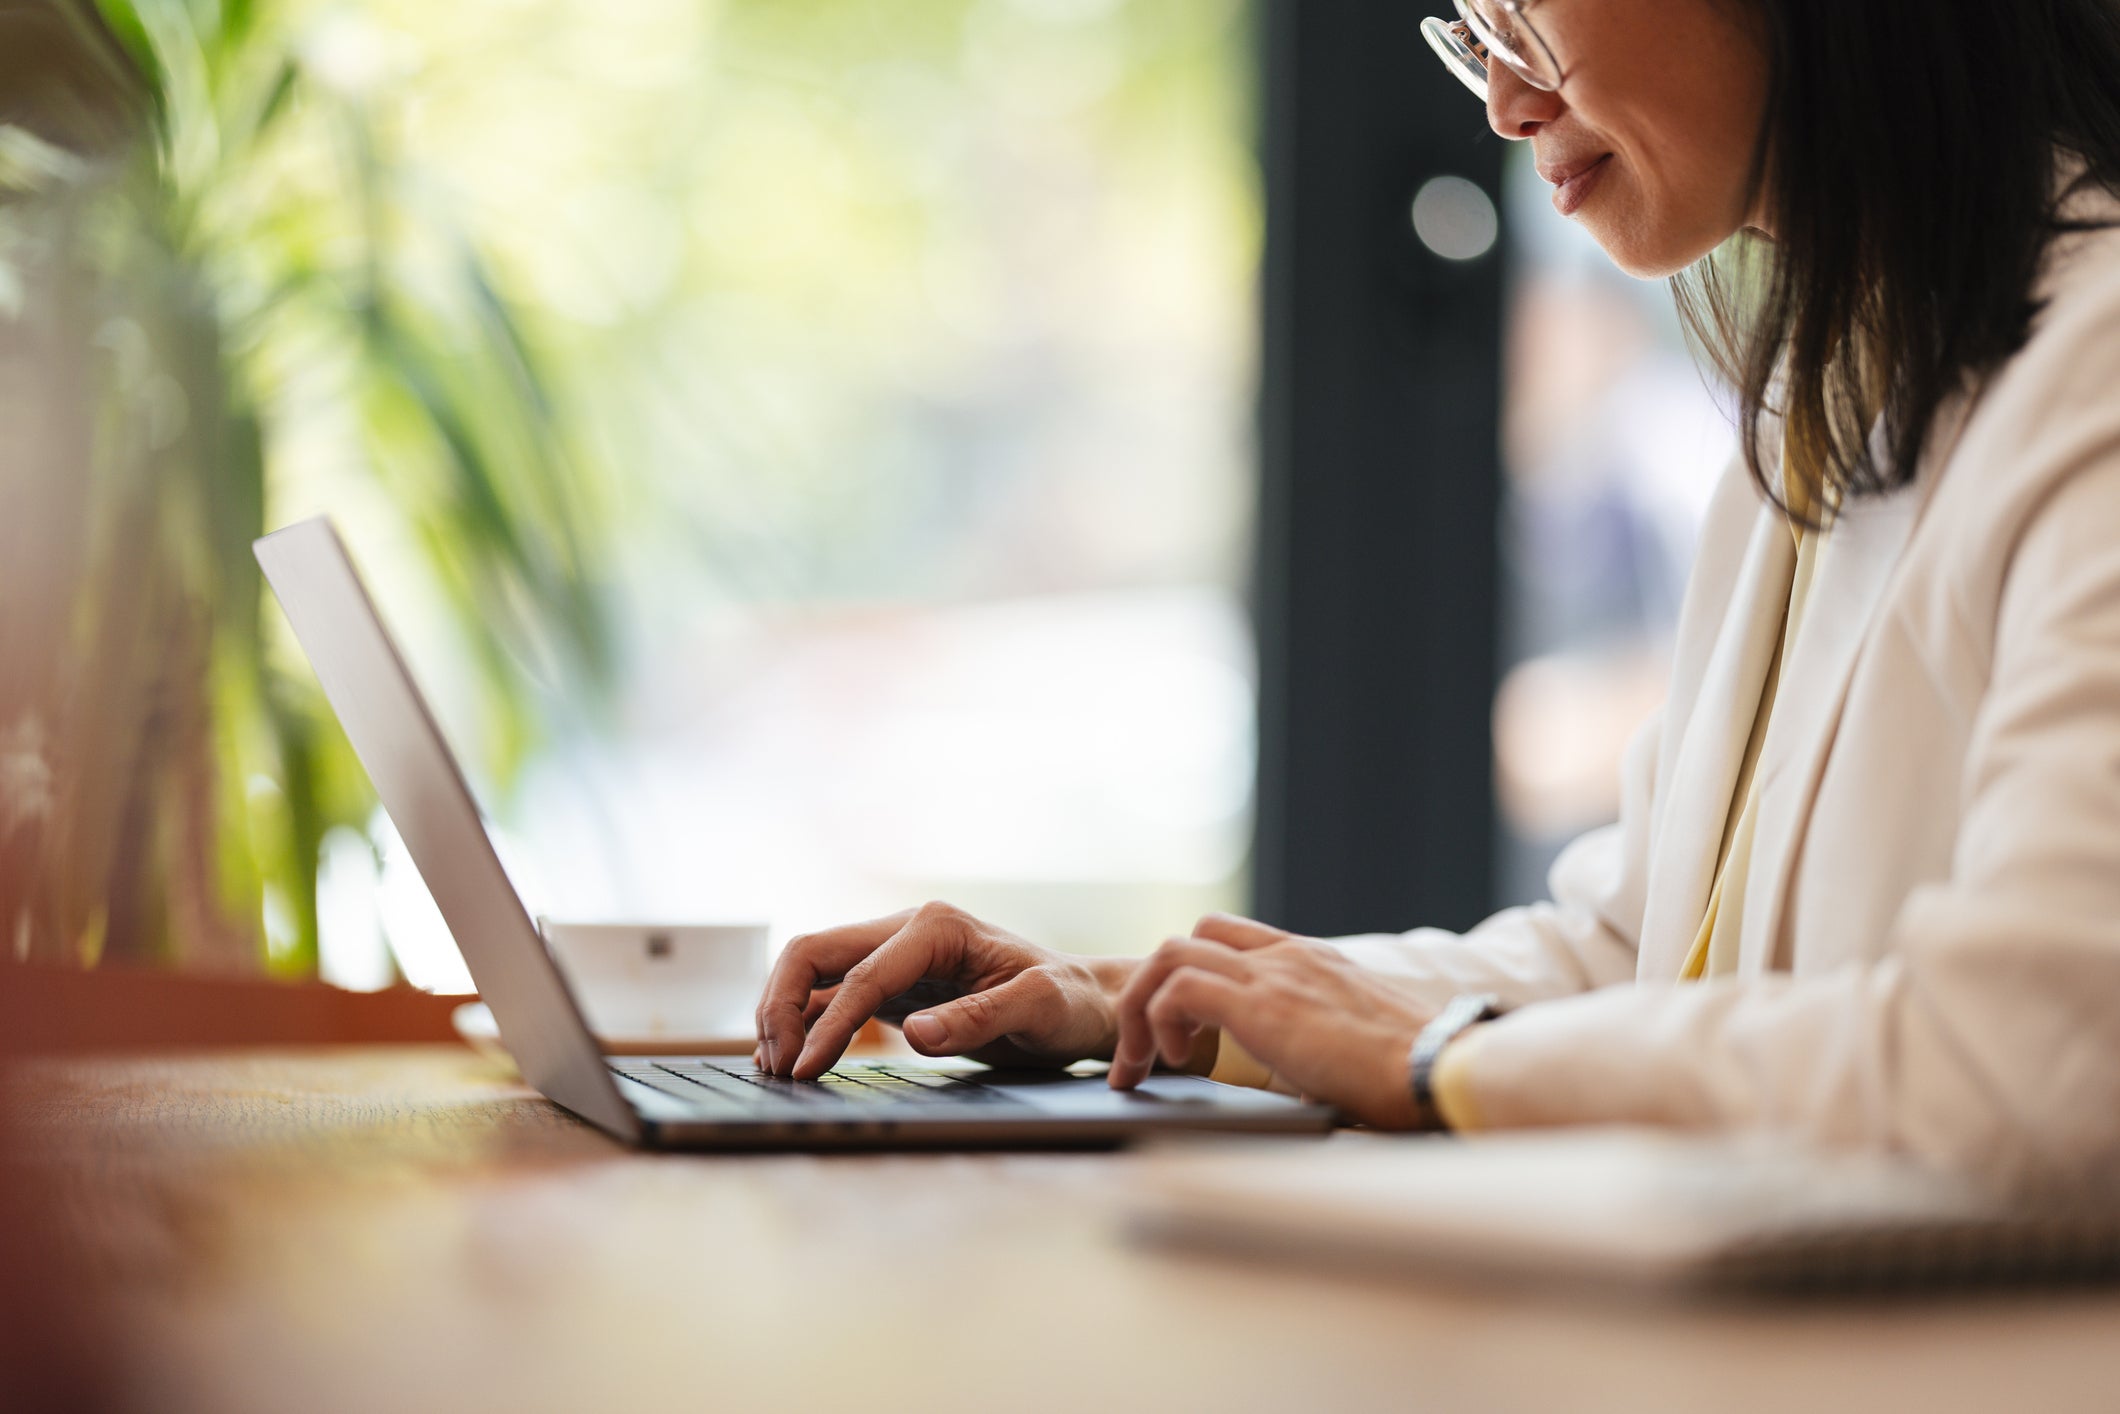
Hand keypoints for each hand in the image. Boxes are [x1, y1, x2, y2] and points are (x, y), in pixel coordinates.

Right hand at [753, 902, 1126, 1079]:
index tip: (808, 1071)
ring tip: (775, 1067)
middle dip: (782, 1006)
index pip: (862, 974)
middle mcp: (907, 931)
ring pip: (812, 971)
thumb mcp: (1038, 1009)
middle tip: (778, 1068)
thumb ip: (978, 1018)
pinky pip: (829, 995)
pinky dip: (803, 1021)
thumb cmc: (1067, 1003)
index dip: (828, 1024)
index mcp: (937, 926)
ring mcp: (894, 957)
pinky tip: (793, 1058)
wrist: (1082, 1006)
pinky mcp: (891, 986)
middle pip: (813, 952)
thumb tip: (916, 1035)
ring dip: (783, 1013)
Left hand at [1108, 914, 1432, 1128]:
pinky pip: (1179, 988)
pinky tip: (1176, 1062)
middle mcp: (1288, 957)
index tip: (1178, 1031)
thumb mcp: (1354, 1044)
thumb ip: (1320, 1044)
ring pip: (1169, 954)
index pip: (1227, 937)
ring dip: (1141, 1008)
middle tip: (1142, 1054)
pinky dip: (1159, 1021)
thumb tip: (1308, 1084)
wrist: (1442, 1070)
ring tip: (1144, 1064)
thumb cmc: (1413, 1074)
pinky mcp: (1263, 1003)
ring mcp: (1274, 973)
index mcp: (1311, 962)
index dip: (1189, 977)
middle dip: (1148, 992)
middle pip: (1188, 939)